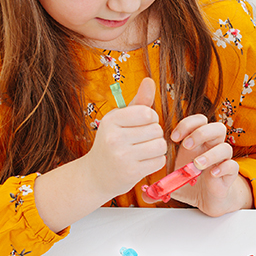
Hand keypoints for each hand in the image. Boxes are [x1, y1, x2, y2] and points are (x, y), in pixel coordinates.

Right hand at [84, 77, 165, 198]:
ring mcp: (122, 157)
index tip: (141, 125)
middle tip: (141, 140)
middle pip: (156, 130)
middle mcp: (114, 138)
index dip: (151, 118)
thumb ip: (139, 101)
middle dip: (154, 134)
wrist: (95, 175)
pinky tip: (143, 162)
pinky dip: (156, 161)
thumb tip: (150, 80)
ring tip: (144, 150)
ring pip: (160, 146)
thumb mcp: (121, 119)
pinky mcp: (131, 173)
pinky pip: (160, 161)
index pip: (148, 113)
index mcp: (111, 120)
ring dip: (157, 149)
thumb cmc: (112, 142)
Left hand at [156, 114, 252, 215]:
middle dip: (201, 133)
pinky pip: (232, 166)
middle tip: (187, 145)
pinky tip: (211, 175)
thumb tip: (144, 193)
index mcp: (199, 144)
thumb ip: (159, 185)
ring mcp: (222, 161)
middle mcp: (212, 148)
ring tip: (197, 165)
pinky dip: (223, 168)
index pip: (199, 121)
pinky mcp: (229, 175)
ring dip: (210, 154)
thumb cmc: (192, 185)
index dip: (188, 124)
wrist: (209, 200)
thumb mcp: (172, 182)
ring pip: (225, 147)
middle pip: (217, 128)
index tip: (173, 138)